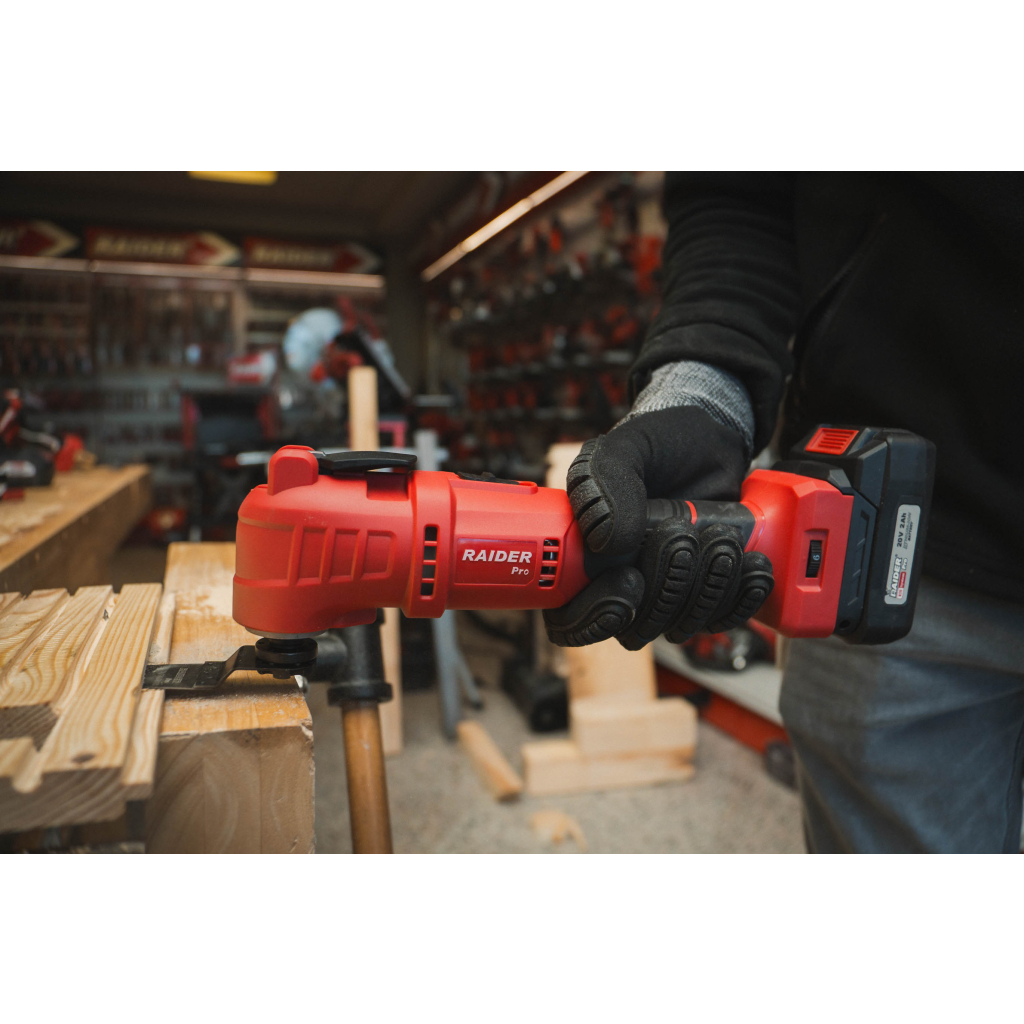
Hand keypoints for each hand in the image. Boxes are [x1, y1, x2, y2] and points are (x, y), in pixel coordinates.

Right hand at [543, 406, 773, 648]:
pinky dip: (740, 595)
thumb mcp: (625, 449)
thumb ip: (605, 482)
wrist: (709, 444)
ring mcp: (663, 594)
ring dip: (706, 585)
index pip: (570, 619)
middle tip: (682, 536)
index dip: (594, 617)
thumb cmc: (658, 445)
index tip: (628, 582)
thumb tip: (604, 539)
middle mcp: (618, 584)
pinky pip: (721, 618)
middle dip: (665, 586)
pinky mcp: (705, 596)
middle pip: (632, 628)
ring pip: (679, 625)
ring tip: (720, 537)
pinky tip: (750, 564)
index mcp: (582, 558)